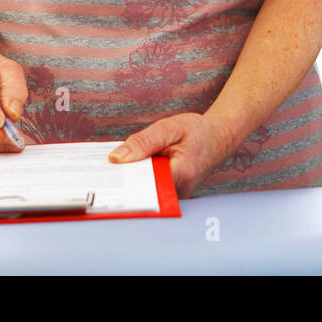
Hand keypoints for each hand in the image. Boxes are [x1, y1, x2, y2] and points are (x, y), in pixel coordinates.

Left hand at [108, 113, 235, 199]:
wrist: (220, 137)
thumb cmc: (198, 131)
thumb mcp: (169, 127)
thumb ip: (143, 141)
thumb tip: (116, 158)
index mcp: (181, 174)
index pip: (145, 185)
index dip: (124, 180)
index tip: (105, 176)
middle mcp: (179, 190)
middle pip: (142, 191)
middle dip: (122, 180)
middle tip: (101, 172)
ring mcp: (176, 195)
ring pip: (145, 191)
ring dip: (130, 179)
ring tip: (112, 169)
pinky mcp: (172, 193)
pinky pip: (150, 188)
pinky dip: (139, 178)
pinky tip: (129, 168)